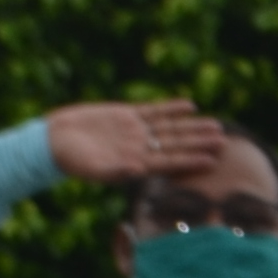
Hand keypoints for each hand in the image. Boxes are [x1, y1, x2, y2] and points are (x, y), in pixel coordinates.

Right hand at [46, 100, 228, 190]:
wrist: (52, 141)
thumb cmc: (70, 161)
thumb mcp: (93, 168)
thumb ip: (116, 170)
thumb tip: (138, 171)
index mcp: (136, 164)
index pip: (171, 162)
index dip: (192, 161)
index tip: (214, 160)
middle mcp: (140, 148)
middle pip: (177, 144)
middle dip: (200, 142)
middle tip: (225, 139)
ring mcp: (135, 131)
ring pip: (170, 127)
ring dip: (192, 126)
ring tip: (216, 125)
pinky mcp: (125, 115)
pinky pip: (153, 111)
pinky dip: (170, 108)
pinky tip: (189, 105)